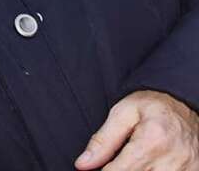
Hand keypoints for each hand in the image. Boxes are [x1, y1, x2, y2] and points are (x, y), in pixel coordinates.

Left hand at [75, 90, 198, 169]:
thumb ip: (102, 141)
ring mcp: (187, 170)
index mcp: (152, 141)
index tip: (95, 167)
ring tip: (132, 160)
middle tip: (116, 160)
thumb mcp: (122, 113)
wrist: (183, 104)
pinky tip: (147, 165)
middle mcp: (173, 160)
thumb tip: (82, 164)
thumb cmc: (151, 106)